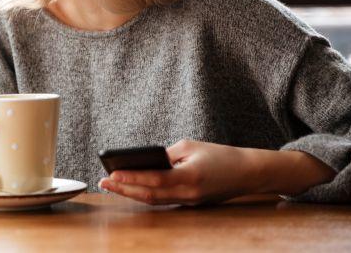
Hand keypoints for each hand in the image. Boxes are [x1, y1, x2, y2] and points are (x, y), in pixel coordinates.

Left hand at [97, 140, 256, 205]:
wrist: (248, 173)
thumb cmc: (220, 155)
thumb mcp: (190, 147)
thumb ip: (165, 155)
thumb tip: (144, 162)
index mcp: (189, 177)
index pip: (154, 179)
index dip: (131, 178)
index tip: (111, 174)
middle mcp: (188, 194)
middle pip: (150, 195)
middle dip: (124, 190)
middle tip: (102, 183)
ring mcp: (189, 202)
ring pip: (154, 200)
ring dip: (131, 194)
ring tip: (111, 186)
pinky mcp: (190, 203)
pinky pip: (163, 200)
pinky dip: (145, 195)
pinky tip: (131, 189)